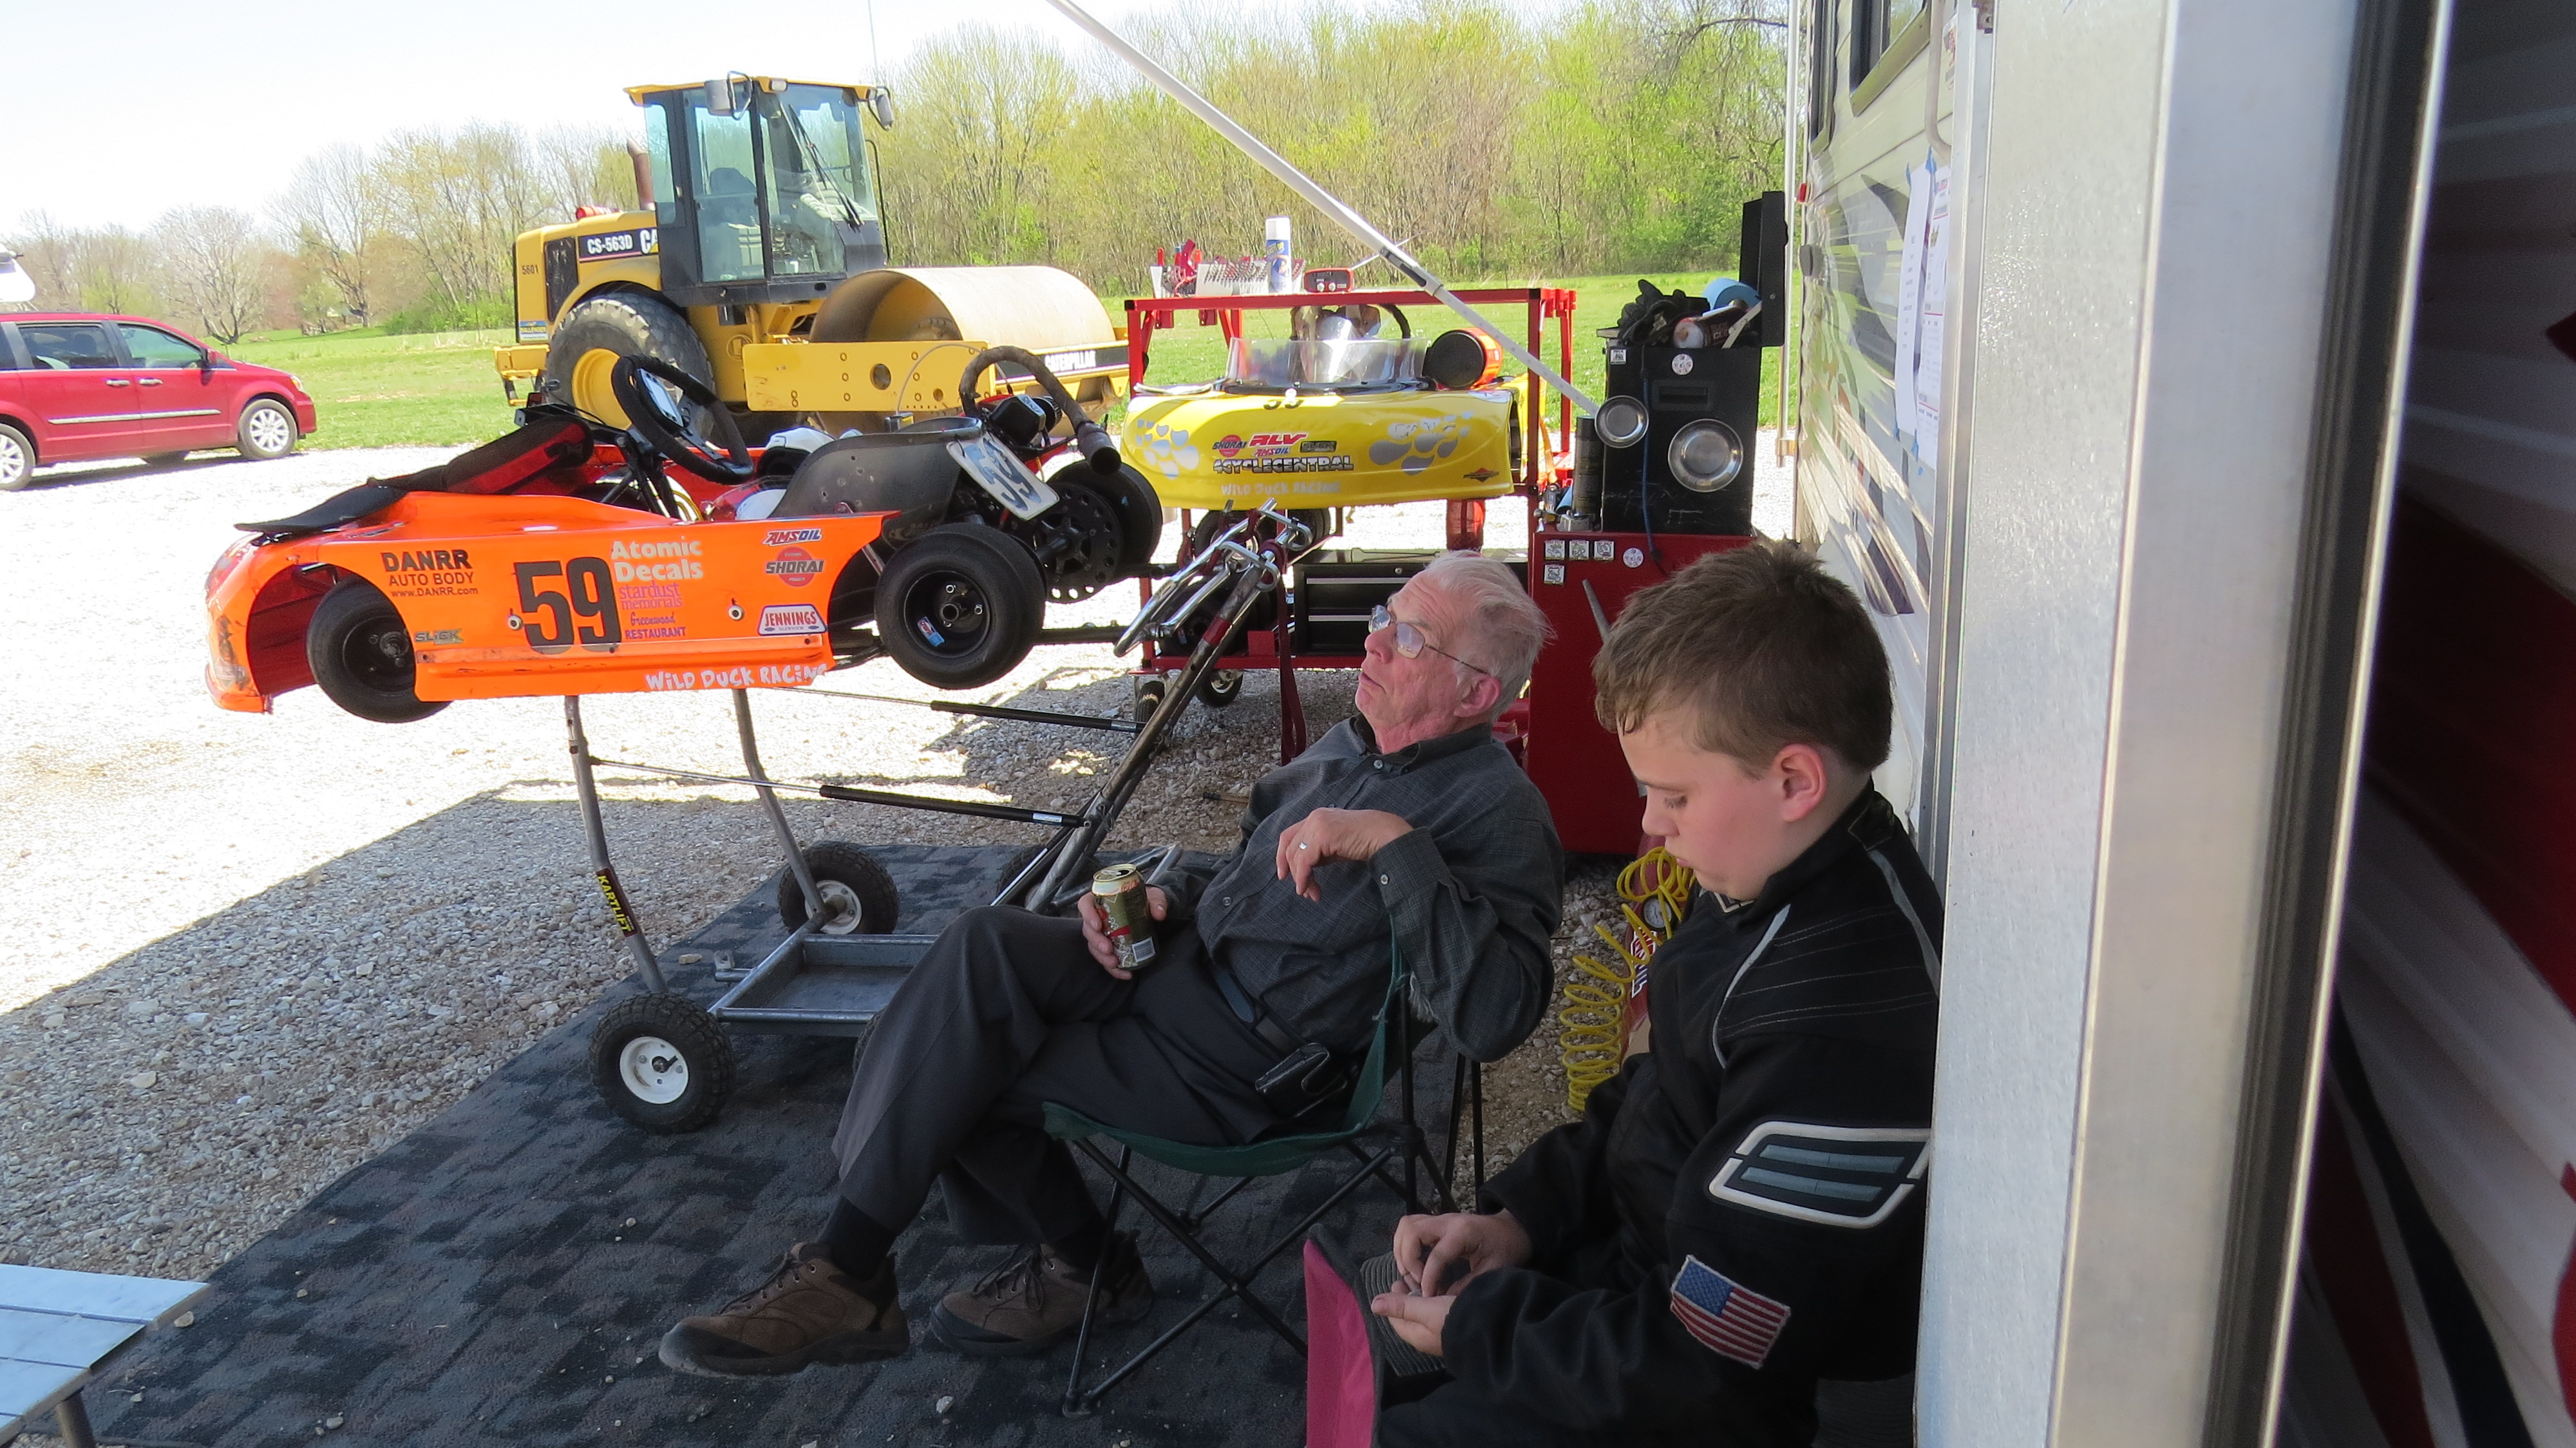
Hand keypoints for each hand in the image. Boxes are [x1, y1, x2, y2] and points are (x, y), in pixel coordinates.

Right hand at [1076, 886, 1166, 978]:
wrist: (1151, 911)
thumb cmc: (1146, 900)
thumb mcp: (1153, 896)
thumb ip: (1157, 902)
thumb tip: (1159, 914)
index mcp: (1102, 900)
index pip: (1086, 904)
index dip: (1087, 914)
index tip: (1097, 925)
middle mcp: (1098, 917)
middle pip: (1088, 930)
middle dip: (1096, 941)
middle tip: (1108, 949)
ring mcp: (1102, 934)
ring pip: (1094, 947)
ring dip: (1102, 957)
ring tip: (1114, 963)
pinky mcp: (1109, 947)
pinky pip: (1106, 959)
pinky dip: (1114, 969)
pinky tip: (1125, 974)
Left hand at [1274, 808, 1414, 901]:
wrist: (1383, 834)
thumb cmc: (1364, 841)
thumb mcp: (1335, 845)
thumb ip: (1318, 851)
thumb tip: (1304, 869)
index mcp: (1316, 817)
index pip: (1289, 836)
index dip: (1282, 856)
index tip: (1284, 875)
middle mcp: (1313, 818)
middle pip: (1290, 847)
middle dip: (1293, 872)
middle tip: (1303, 891)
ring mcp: (1317, 825)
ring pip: (1296, 856)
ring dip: (1301, 879)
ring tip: (1311, 894)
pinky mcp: (1322, 836)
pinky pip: (1304, 862)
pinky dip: (1304, 878)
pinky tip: (1309, 889)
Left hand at [1370, 1280, 1452, 1357]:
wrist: (1489, 1333)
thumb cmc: (1454, 1321)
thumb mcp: (1426, 1311)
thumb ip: (1401, 1307)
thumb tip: (1373, 1305)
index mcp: (1416, 1336)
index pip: (1396, 1319)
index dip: (1394, 1300)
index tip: (1396, 1283)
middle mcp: (1427, 1337)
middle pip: (1411, 1316)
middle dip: (1407, 1297)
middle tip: (1407, 1279)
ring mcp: (1441, 1333)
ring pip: (1425, 1314)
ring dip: (1422, 1298)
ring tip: (1423, 1281)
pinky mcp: (1456, 1327)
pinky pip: (1439, 1314)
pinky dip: (1436, 1302)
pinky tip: (1443, 1292)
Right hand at [1391, 1209, 1530, 1297]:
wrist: (1512, 1229)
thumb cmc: (1506, 1249)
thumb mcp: (1492, 1271)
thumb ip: (1468, 1285)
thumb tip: (1442, 1301)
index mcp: (1463, 1232)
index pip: (1437, 1254)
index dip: (1428, 1278)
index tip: (1427, 1296)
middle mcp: (1447, 1221)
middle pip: (1412, 1231)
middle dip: (1408, 1259)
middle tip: (1416, 1281)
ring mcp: (1440, 1219)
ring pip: (1406, 1226)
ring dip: (1402, 1250)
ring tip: (1410, 1273)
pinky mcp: (1436, 1223)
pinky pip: (1410, 1227)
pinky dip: (1405, 1245)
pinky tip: (1412, 1264)